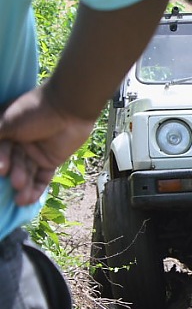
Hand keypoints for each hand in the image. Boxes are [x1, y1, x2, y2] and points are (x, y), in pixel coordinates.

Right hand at [0, 84, 95, 204]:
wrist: (69, 107)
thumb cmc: (34, 110)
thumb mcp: (6, 122)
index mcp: (5, 131)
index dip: (0, 161)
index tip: (1, 170)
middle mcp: (18, 143)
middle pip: (11, 163)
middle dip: (13, 174)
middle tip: (15, 181)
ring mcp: (35, 153)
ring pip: (25, 173)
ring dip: (22, 186)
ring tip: (20, 197)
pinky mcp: (51, 161)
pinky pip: (41, 178)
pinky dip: (35, 190)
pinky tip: (28, 200)